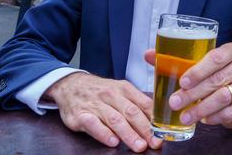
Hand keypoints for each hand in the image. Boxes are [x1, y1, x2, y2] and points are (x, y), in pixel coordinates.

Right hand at [44, 72, 162, 152]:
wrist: (70, 85)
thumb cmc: (99, 91)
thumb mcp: (120, 90)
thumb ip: (137, 103)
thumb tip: (156, 120)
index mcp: (124, 89)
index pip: (143, 104)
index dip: (154, 120)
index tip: (161, 133)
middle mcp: (111, 95)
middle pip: (131, 112)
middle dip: (144, 129)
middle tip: (154, 143)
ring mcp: (95, 105)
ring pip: (115, 119)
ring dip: (128, 134)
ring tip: (138, 145)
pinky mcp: (80, 115)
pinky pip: (93, 124)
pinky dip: (103, 133)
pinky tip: (113, 141)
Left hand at [144, 43, 231, 127]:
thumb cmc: (217, 72)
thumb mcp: (201, 63)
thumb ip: (175, 58)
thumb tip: (148, 54)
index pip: (217, 57)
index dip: (199, 70)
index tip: (182, 82)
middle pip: (218, 79)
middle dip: (193, 94)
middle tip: (175, 103)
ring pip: (224, 97)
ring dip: (201, 109)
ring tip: (185, 116)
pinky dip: (215, 118)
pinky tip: (204, 120)